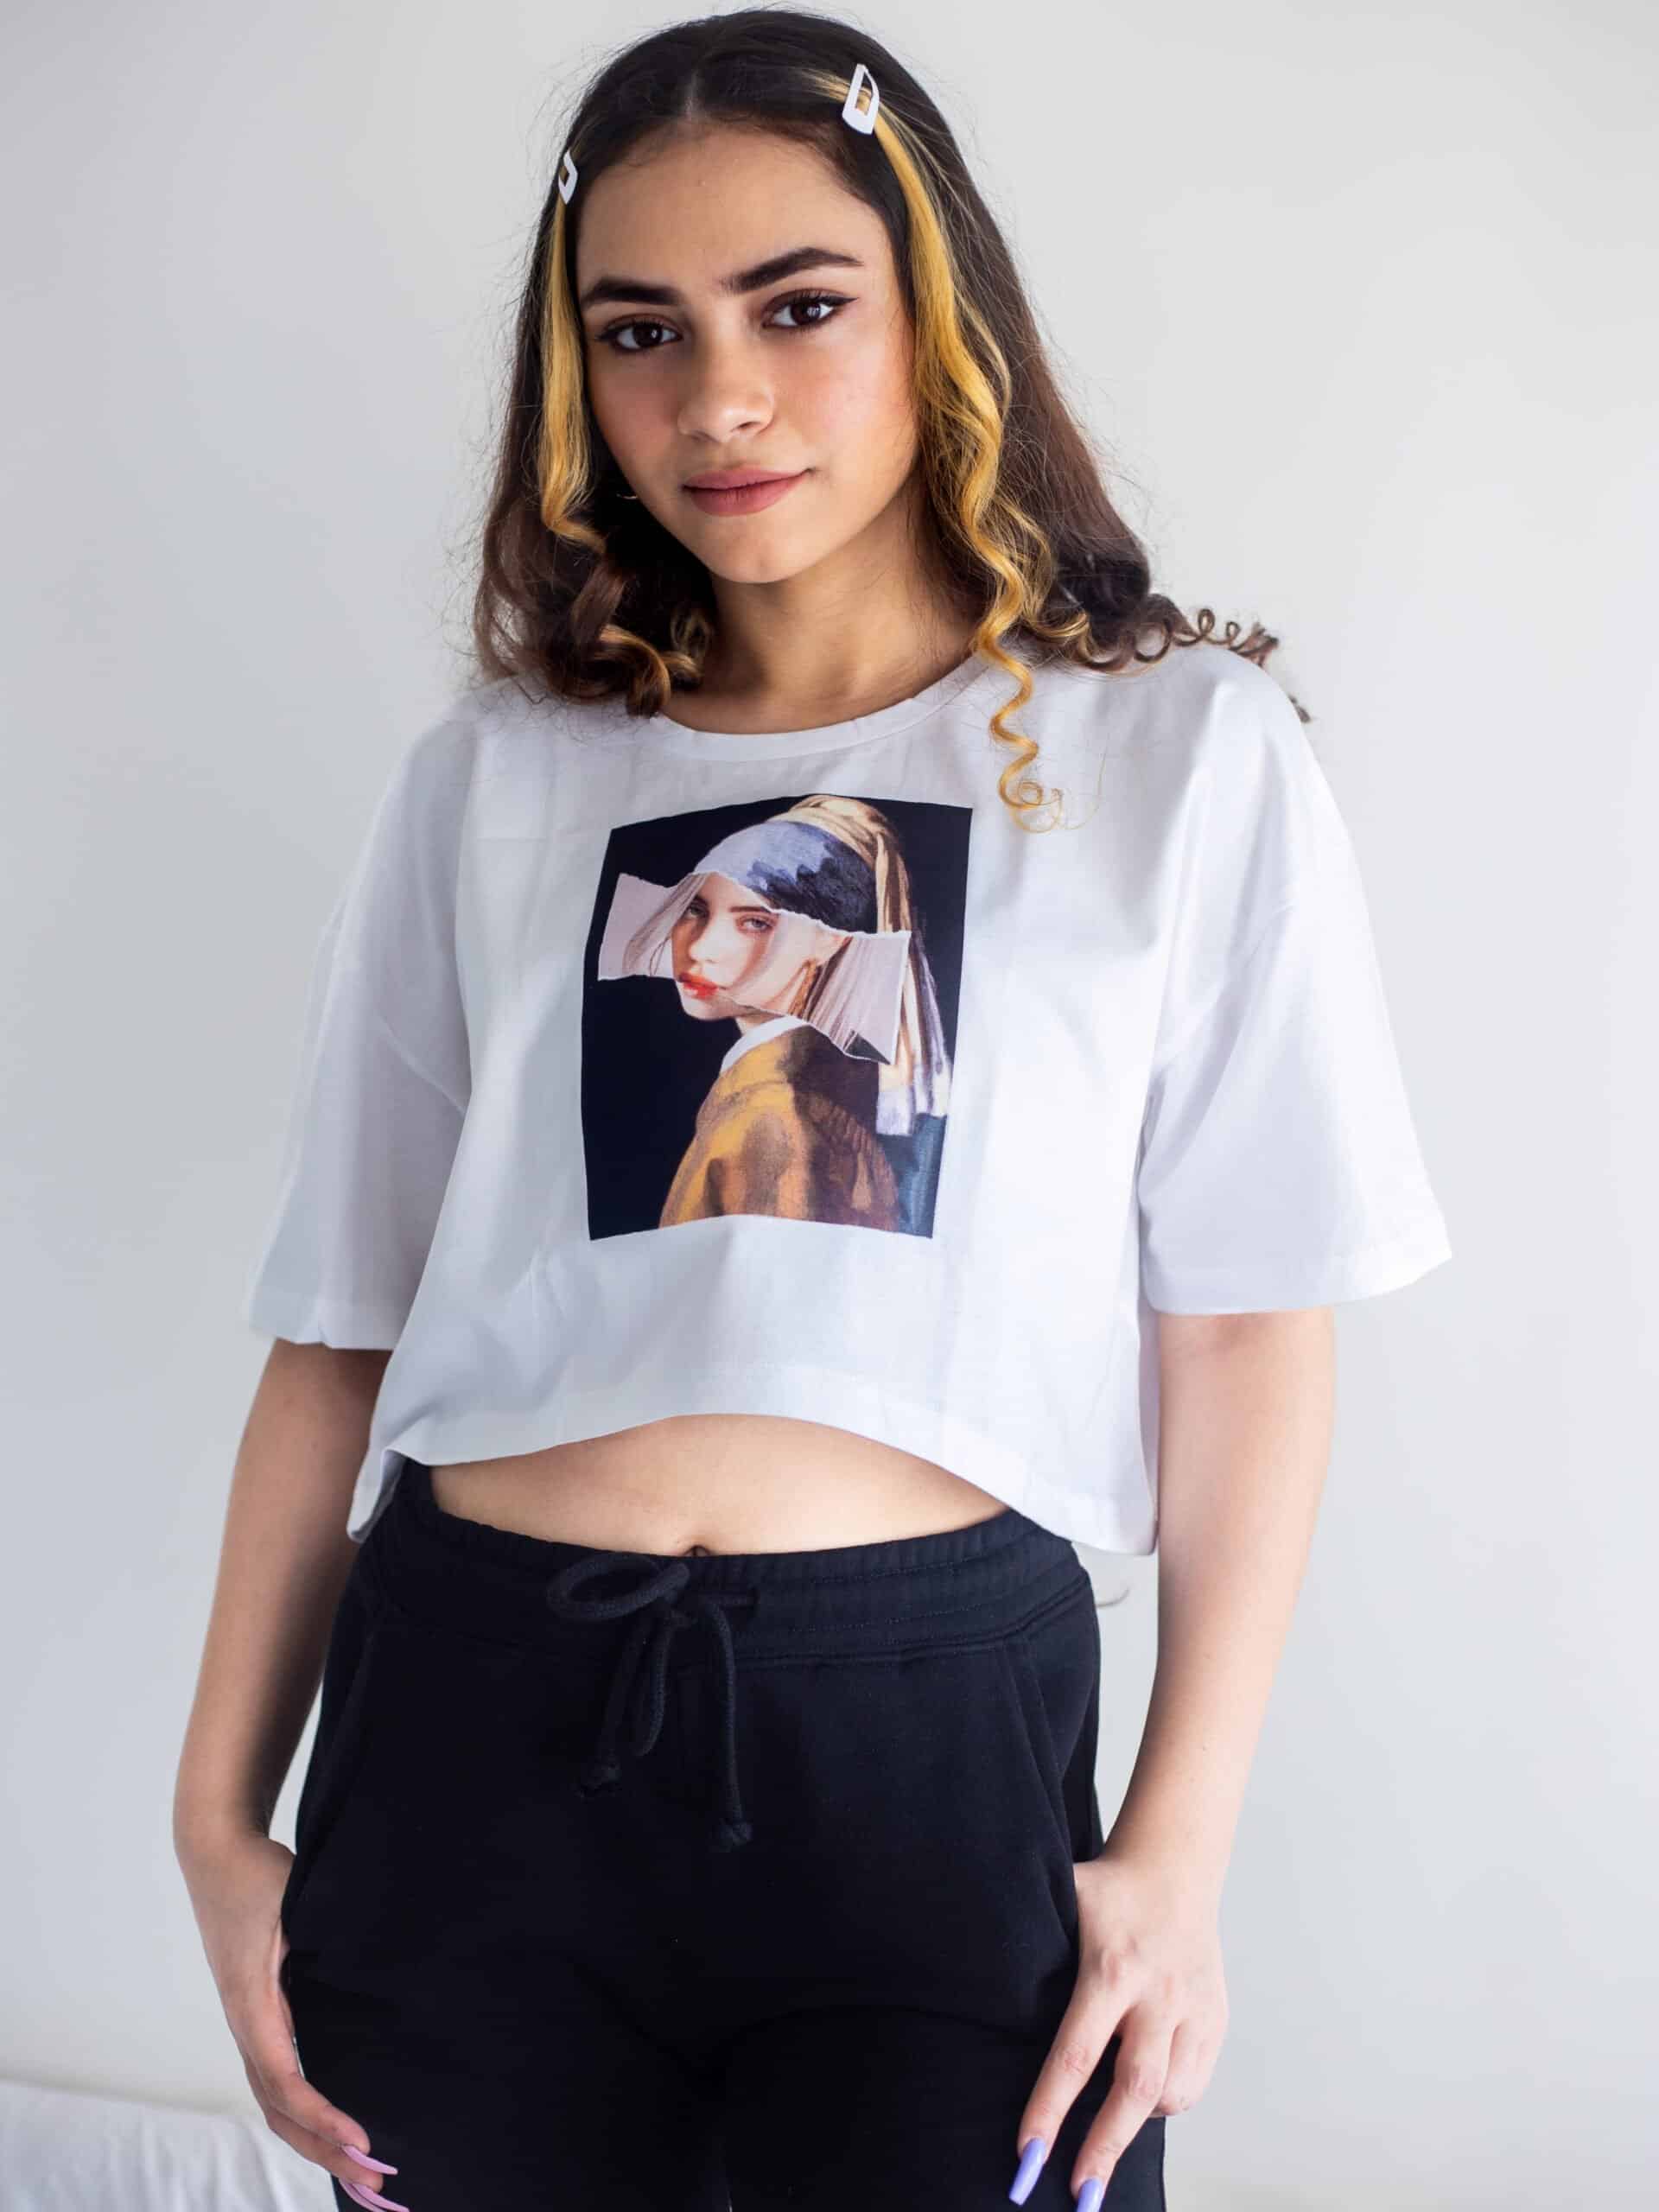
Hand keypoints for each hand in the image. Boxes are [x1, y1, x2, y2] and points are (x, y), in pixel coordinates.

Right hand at [176, 1826, 400, 2208]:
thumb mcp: (292, 1901)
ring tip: (363, 2174)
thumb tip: (363, 1973)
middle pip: (282, 2113)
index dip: (324, 2117)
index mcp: (252, 2008)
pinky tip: (336, 2132)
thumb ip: (318, 1938)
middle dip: (328, 2153)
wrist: (217, 1854)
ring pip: (278, 2107)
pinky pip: (279, 2084)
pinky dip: (307, 2118)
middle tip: (378, 2185)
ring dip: (318, 2144)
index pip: (287, 2082)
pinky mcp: (260, 2019)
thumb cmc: (257, 1875)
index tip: (364, 2140)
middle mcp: (247, 2028)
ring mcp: (251, 2027)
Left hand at [1013, 1843, 1228, 2202]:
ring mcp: (1193, 2009)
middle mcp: (1157, 1994)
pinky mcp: (1217, 2020)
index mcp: (1111, 1968)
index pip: (1074, 2053)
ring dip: (1135, 2123)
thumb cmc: (1105, 1892)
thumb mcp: (1060, 1902)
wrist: (1174, 1867)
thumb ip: (1025, 1942)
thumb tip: (965, 1987)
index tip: (1026, 2155)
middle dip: (1103, 2149)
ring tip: (1105, 2132)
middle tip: (1078, 2196)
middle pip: (1132, 2088)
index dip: (1048, 2110)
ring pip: (1169, 2093)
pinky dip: (1167, 2103)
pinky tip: (1142, 2098)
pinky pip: (1194, 2084)